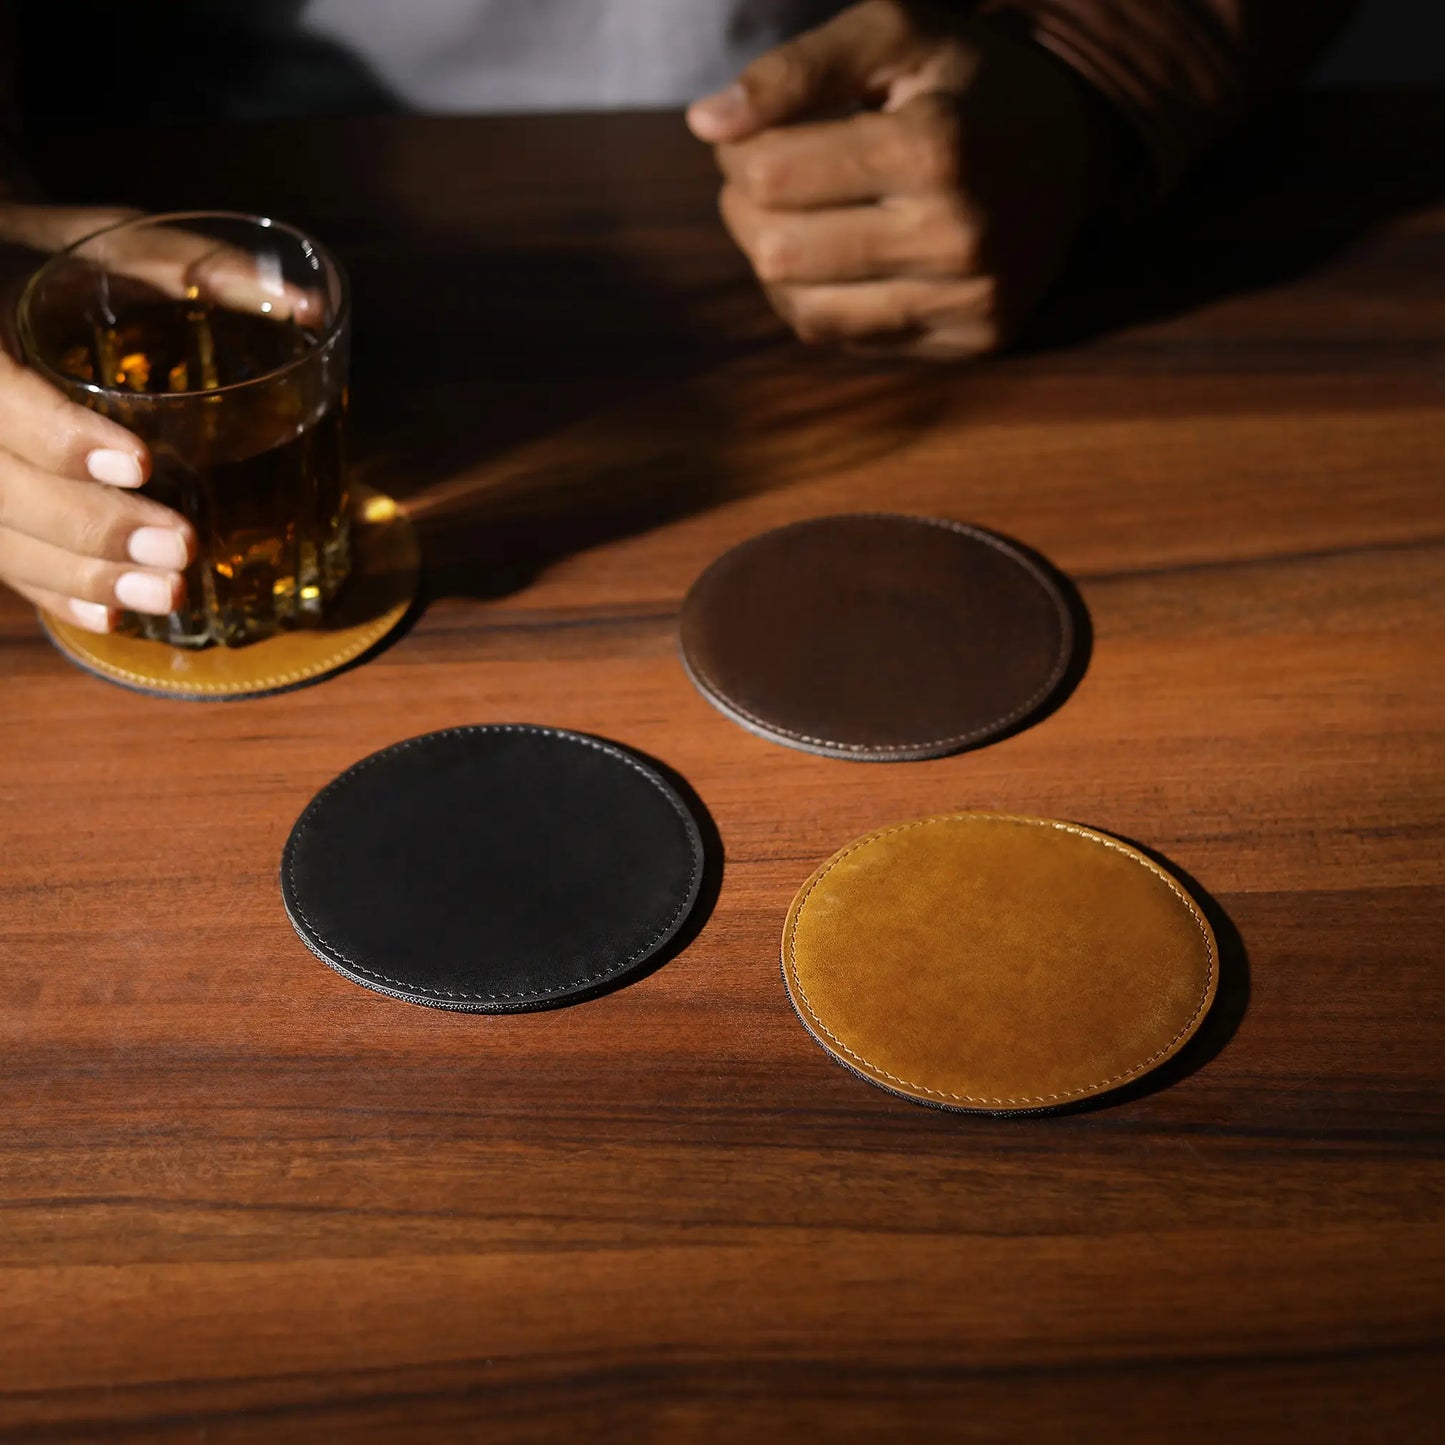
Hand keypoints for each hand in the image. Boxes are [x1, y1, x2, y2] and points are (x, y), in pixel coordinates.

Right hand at [0, 204, 322, 633]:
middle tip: (183, 548)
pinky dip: (57, 594)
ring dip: (82, 577)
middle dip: (91, 527)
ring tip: (168, 596)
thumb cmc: (58, 258)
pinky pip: (3, 560)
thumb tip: (311, 304)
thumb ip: (198, 268)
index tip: (141, 463)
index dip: (59, 436)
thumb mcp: (115, 243)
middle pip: (0, 486)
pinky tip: (115, 618)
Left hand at [687, 1, 1115, 358]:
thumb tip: (705, 123)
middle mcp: (958, 235)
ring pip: (805, 308)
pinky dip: (814, 298)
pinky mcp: (971, 340)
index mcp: (937, 147)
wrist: (1071, 148)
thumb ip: (797, 69)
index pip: (772, 174)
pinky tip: (827, 258)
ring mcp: (968, 300)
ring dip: (772, 262)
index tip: (751, 133)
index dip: (738, 151)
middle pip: (779, 250)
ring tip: (788, 218)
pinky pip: (846, 338)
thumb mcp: (894, 36)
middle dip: (745, 210)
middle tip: (761, 178)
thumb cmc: (964, 82)